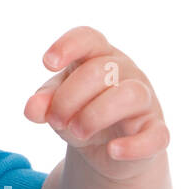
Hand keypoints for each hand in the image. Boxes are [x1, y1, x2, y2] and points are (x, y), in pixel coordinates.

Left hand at [22, 26, 169, 180]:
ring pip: (130, 95)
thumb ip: (44, 102)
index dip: (68, 46)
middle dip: (69, 98)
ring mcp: (145, 101)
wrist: (106, 150)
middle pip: (100, 70)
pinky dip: (134, 145)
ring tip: (76, 132)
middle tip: (56, 121)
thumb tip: (32, 109)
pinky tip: (113, 150)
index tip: (47, 64)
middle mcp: (126, 72)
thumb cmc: (79, 113)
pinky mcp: (156, 132)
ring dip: (95, 115)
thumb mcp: (57, 105)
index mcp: (98, 57)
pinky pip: (155, 135)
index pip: (88, 38)